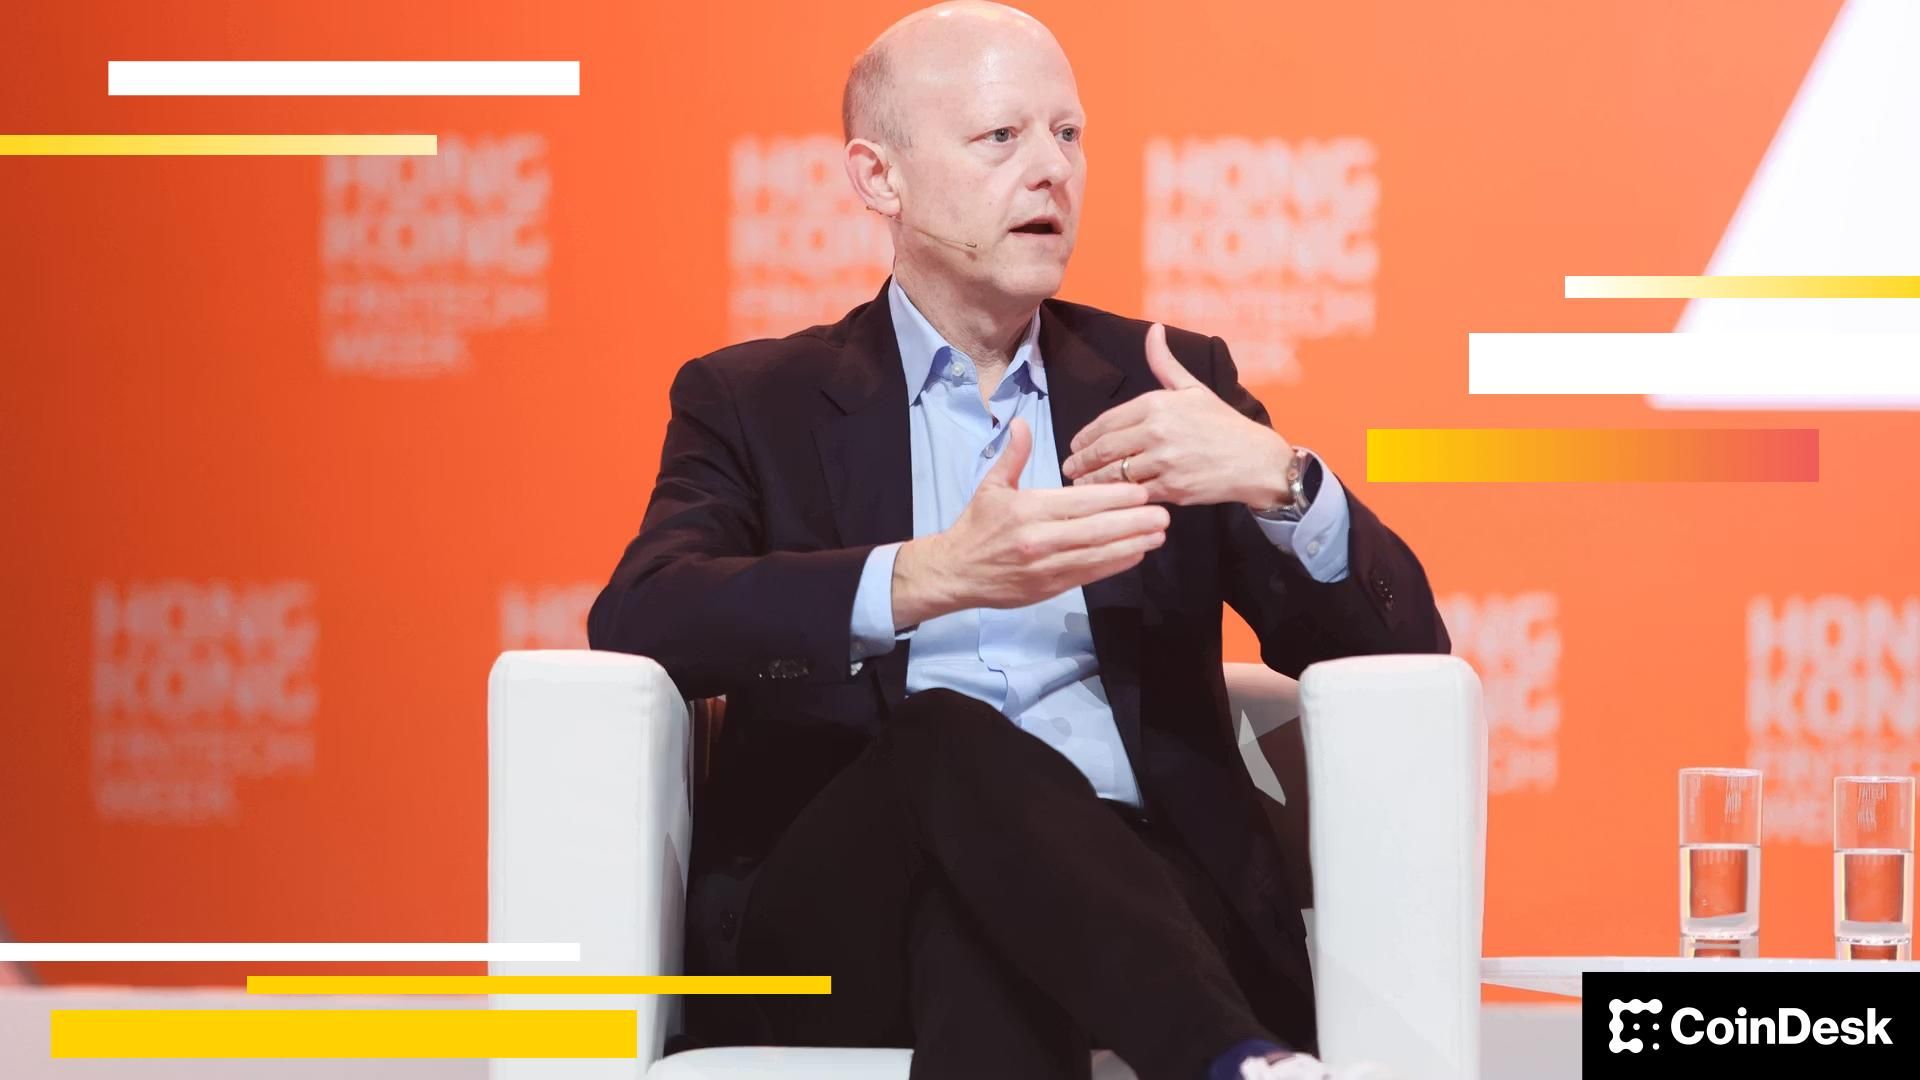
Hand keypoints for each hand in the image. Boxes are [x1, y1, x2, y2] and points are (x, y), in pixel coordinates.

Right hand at [890, 417, 1168, 628]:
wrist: (955, 572)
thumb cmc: (976, 527)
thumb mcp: (991, 487)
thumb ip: (1013, 456)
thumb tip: (1021, 424)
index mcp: (1028, 509)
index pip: (1080, 502)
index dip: (1115, 498)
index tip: (1142, 491)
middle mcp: (1039, 539)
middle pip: (1096, 530)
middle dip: (1133, 522)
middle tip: (1164, 513)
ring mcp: (1046, 566)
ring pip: (1097, 555)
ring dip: (1132, 545)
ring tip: (1159, 534)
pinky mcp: (1049, 587)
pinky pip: (1089, 575)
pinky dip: (1114, 565)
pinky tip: (1136, 554)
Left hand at [1061, 323, 1292, 509]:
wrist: (1256, 460)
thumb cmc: (1222, 424)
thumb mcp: (1192, 389)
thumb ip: (1164, 363)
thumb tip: (1153, 330)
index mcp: (1156, 404)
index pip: (1106, 422)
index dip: (1084, 438)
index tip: (1074, 446)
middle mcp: (1157, 430)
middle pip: (1104, 449)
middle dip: (1080, 462)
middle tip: (1069, 468)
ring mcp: (1163, 461)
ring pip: (1114, 474)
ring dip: (1092, 482)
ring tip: (1081, 486)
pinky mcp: (1172, 488)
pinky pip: (1134, 493)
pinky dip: (1117, 498)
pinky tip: (1107, 500)